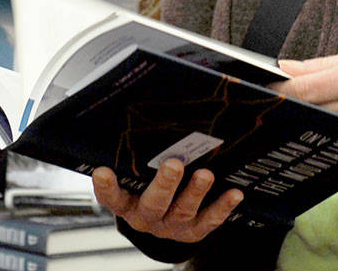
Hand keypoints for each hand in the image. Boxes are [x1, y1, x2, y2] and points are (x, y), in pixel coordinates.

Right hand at [92, 159, 242, 242]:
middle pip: (153, 204)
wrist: (162, 219)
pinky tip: (234, 193)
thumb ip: (138, 152)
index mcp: (127, 202)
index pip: (111, 196)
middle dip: (164, 184)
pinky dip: (222, 207)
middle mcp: (146, 216)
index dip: (106, 186)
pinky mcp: (192, 231)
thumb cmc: (147, 184)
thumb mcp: (137, 171)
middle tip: (173, 164)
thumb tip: (150, 107)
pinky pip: (208, 221)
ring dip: (195, 193)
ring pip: (182, 212)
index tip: (102, 171)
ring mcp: (170, 226)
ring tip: (205, 175)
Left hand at [272, 46, 337, 141]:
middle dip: (289, 107)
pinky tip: (322, 125)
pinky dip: (331, 130)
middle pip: (311, 111)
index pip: (304, 89)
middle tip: (270, 103)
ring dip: (307, 120)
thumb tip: (284, 68)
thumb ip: (320, 65)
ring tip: (293, 112)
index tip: (264, 90)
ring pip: (325, 127)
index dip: (279, 91)